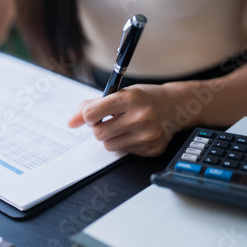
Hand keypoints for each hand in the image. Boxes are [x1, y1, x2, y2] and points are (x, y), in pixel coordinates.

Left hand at [68, 84, 183, 156]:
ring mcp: (148, 135)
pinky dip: (125, 144)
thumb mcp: (119, 94)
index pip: (92, 113)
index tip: (93, 115)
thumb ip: (91, 106)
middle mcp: (141, 116)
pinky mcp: (152, 149)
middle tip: (111, 121)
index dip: (88, 116)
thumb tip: (70, 123)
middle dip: (100, 128)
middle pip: (98, 133)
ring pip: (109, 145)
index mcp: (130, 98)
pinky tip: (136, 134)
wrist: (176, 106)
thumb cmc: (144, 98)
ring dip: (111, 138)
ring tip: (123, 127)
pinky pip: (124, 152)